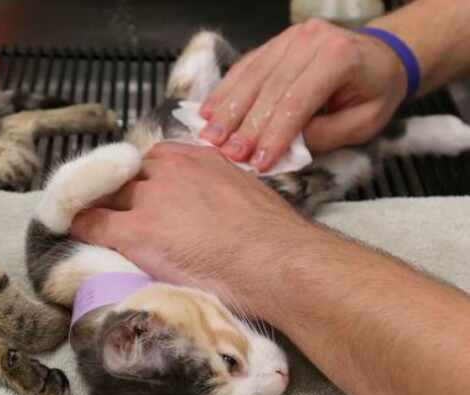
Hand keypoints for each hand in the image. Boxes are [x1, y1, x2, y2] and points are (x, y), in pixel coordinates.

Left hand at [70, 142, 316, 314]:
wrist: (278, 261)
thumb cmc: (273, 238)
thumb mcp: (242, 193)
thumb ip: (213, 190)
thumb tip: (205, 210)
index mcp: (194, 157)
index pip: (146, 162)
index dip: (137, 184)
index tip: (136, 201)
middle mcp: (166, 169)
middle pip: (122, 178)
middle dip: (117, 197)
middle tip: (117, 220)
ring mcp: (147, 199)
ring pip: (103, 197)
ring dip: (99, 212)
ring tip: (95, 232)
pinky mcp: (134, 231)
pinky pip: (89, 224)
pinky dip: (80, 229)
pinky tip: (76, 238)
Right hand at [198, 19, 405, 171]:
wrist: (381, 57)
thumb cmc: (374, 92)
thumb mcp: (362, 123)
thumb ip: (323, 136)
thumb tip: (282, 150)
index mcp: (340, 57)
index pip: (297, 101)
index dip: (274, 133)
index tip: (257, 161)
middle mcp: (312, 40)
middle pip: (269, 87)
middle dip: (245, 124)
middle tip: (226, 152)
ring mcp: (291, 37)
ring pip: (252, 76)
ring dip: (227, 108)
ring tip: (210, 136)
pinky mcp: (275, 42)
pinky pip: (245, 67)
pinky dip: (225, 91)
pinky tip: (208, 111)